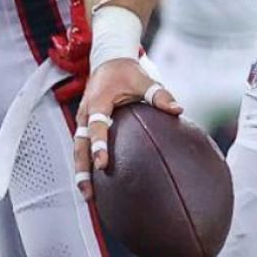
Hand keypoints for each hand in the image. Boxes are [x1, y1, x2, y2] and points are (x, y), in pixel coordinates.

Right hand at [70, 58, 179, 199]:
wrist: (108, 60)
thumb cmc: (127, 71)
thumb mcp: (144, 80)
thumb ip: (159, 95)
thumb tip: (177, 110)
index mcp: (98, 102)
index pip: (97, 127)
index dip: (98, 145)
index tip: (102, 164)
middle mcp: (86, 113)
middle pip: (80, 146)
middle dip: (82, 170)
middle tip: (87, 192)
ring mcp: (82, 120)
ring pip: (78, 149)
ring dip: (81, 171)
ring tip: (87, 196)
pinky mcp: (85, 125)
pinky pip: (82, 147)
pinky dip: (84, 164)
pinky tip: (93, 184)